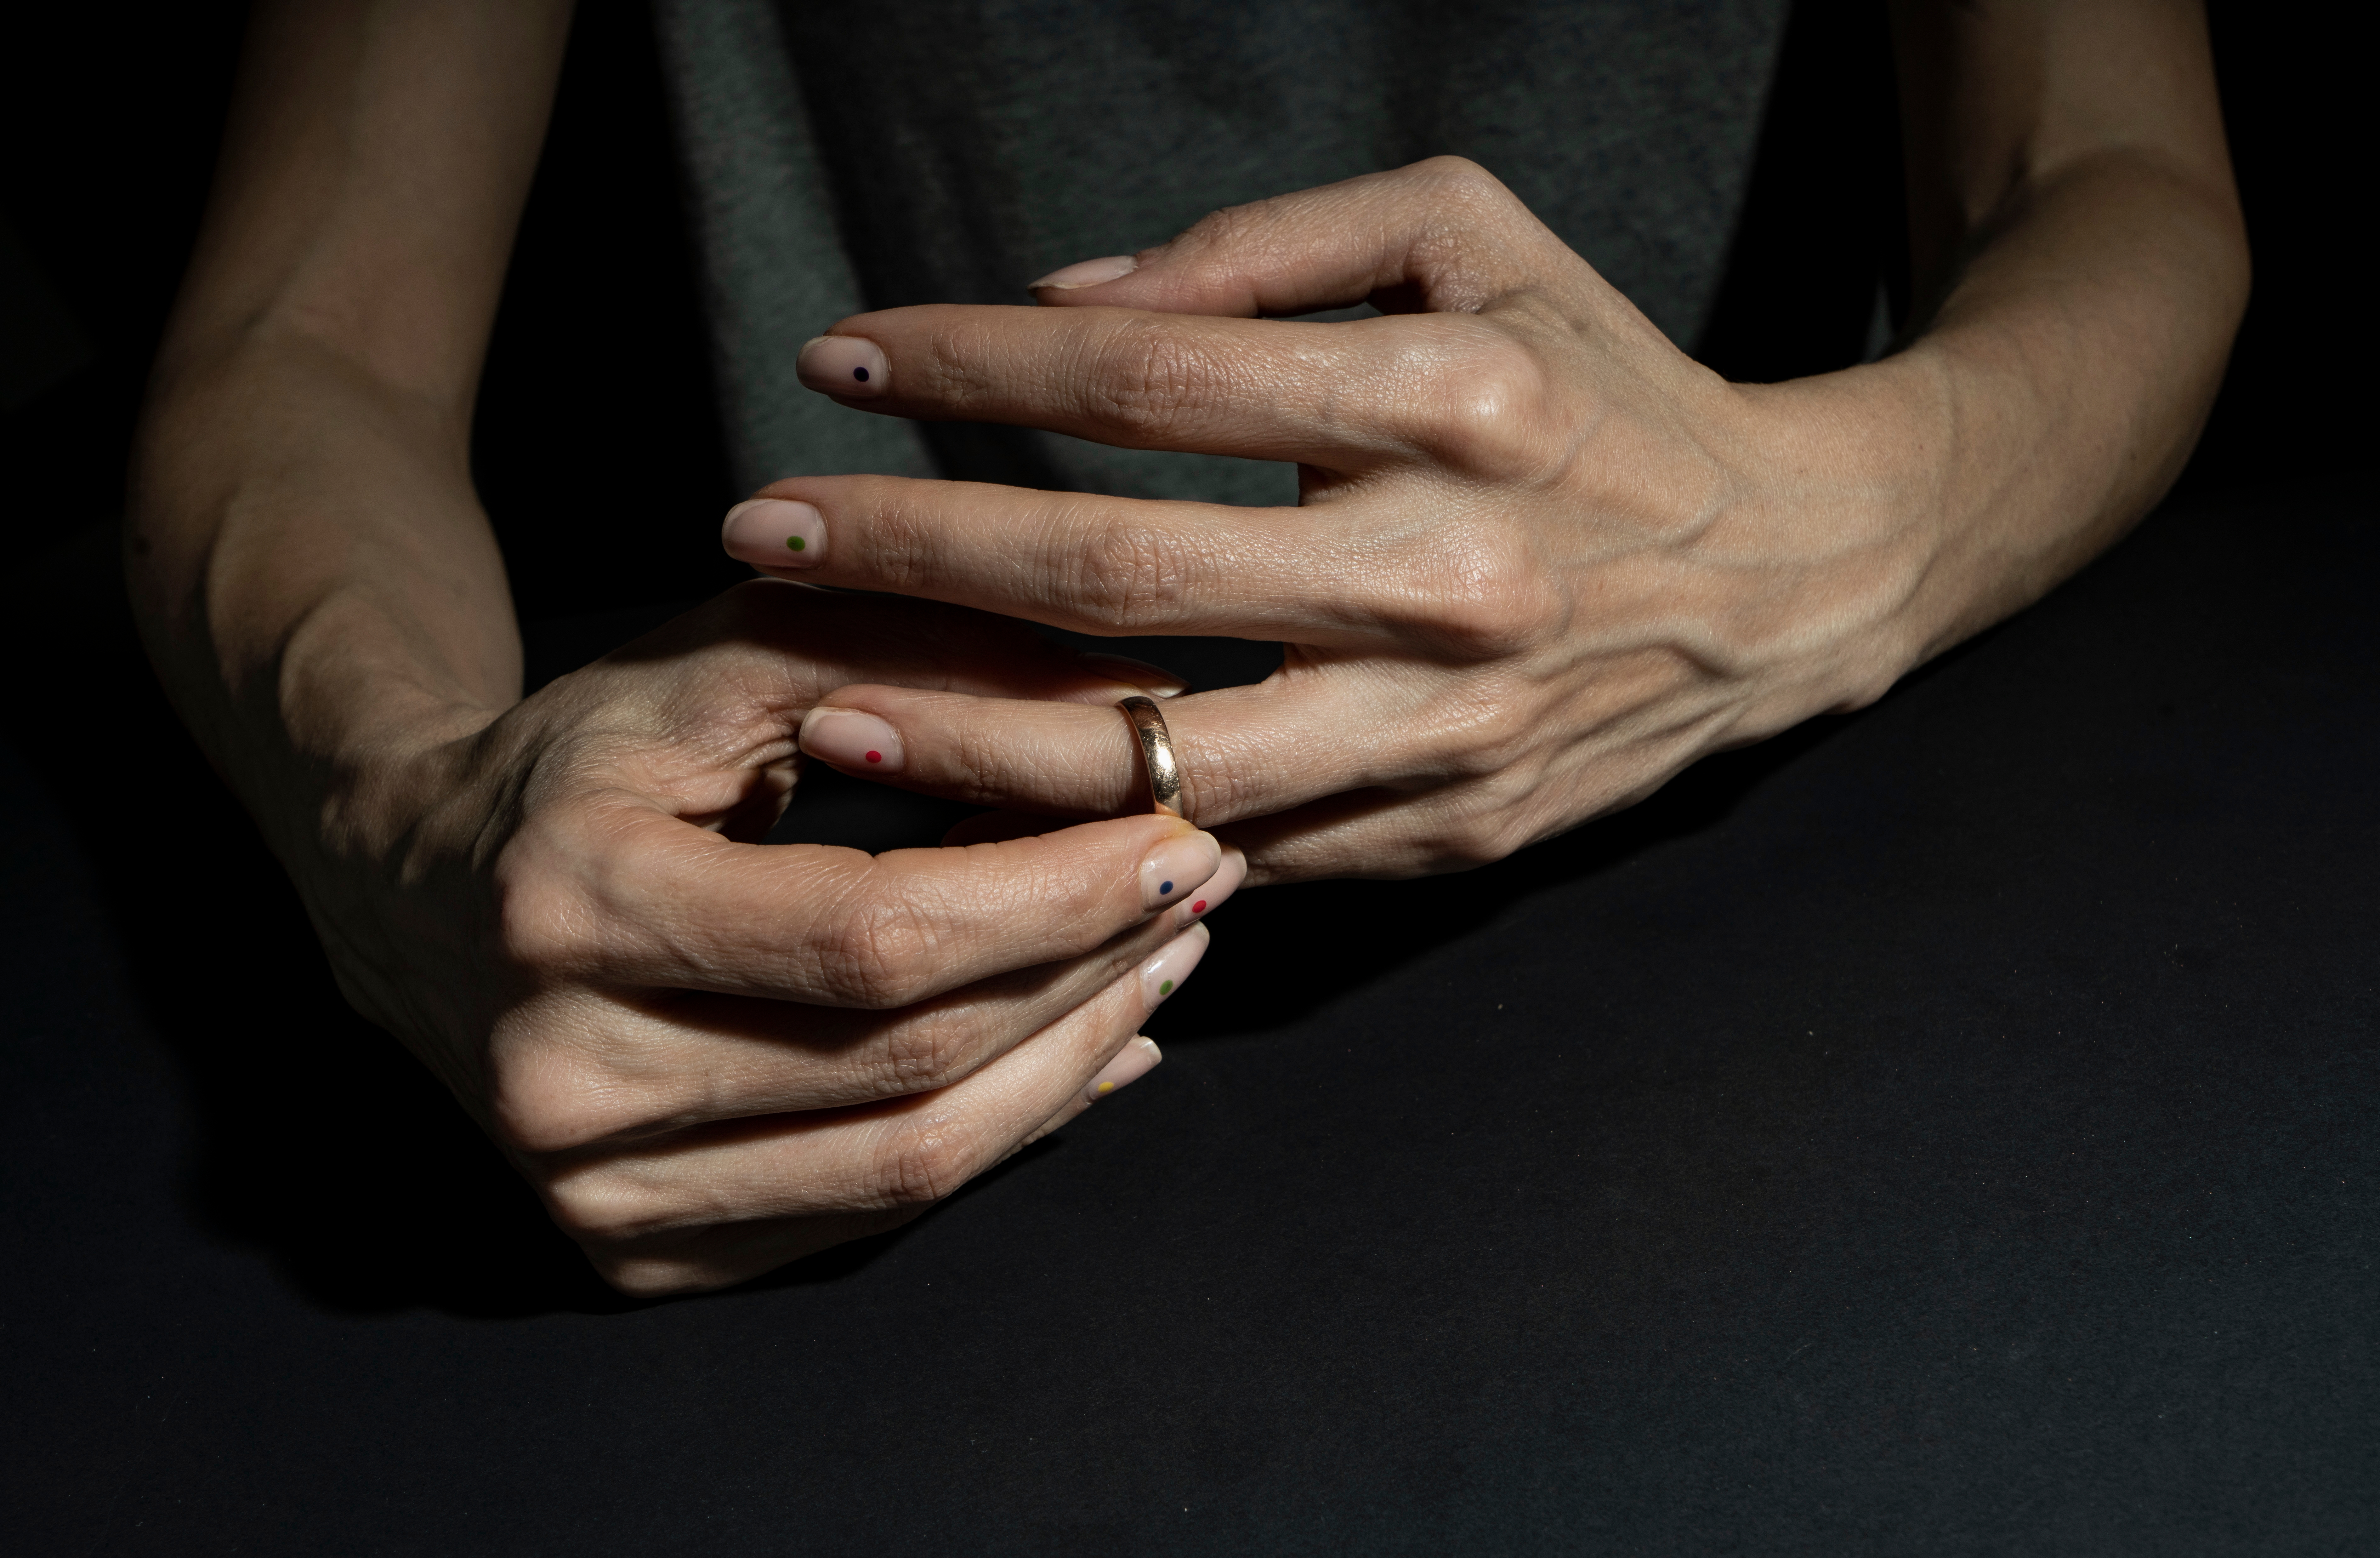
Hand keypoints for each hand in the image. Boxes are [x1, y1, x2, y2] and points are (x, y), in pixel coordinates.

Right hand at [299, 582, 1236, 1293]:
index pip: (874, 938)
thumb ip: (908, 660)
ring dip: (1072, 1062)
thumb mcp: (720, 666)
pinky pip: (866, 1216)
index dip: (1052, 897)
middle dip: (1089, 973)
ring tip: (1165, 967)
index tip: (1178, 834)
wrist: (408, 886)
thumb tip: (1127, 711)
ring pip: (908, 1164)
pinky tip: (1083, 1056)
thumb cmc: (584, 762)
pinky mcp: (631, 1251)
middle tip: (1202, 890)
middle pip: (905, 1062)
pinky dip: (1002, 1135)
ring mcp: (591, 1192)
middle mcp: (561, 1077)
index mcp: (569, 907)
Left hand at [719, 158, 1942, 880]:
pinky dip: (1087, 833)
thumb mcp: (1475, 239)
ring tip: (816, 699)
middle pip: (1124, 577)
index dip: (970, 365)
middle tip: (758, 533)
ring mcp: (1447, 733)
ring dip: (964, 736)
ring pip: (1154, 760)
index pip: (1151, 383)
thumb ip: (1269, 247)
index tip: (835, 362)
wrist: (1788, 579)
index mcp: (1461, 404)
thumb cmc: (1602, 383)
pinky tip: (970, 806)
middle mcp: (1454, 579)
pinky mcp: (1444, 838)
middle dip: (914, 554)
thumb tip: (1066, 298)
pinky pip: (1229, 848)